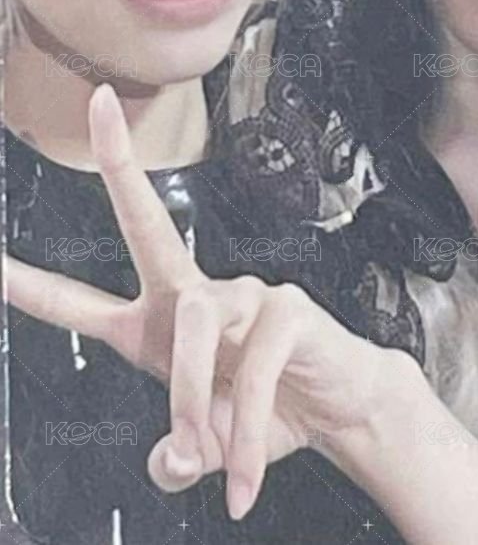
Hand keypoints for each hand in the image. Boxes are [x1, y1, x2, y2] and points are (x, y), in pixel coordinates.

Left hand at [7, 84, 416, 518]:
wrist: (342, 413)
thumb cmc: (271, 414)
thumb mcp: (208, 449)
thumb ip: (176, 459)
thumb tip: (169, 460)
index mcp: (158, 327)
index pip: (82, 302)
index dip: (32, 285)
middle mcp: (195, 297)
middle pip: (147, 225)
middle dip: (121, 165)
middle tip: (99, 104)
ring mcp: (244, 293)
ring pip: (195, 330)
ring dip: (192, 400)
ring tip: (207, 456)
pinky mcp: (287, 308)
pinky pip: (254, 369)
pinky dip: (247, 432)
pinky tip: (246, 477)